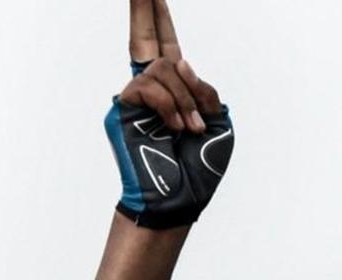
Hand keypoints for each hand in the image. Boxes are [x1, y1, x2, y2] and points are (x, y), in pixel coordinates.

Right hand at [104, 0, 234, 228]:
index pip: (164, 45)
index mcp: (176, 89)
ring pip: (163, 69)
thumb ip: (204, 89)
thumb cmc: (200, 167)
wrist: (180, 198)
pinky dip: (170, 106)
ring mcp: (135, 98)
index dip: (157, 17)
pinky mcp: (123, 109)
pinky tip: (176, 128)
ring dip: (185, 98)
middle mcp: (152, 88)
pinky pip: (150, 88)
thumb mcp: (218, 122)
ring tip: (190, 128)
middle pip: (145, 39)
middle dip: (144, 8)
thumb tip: (177, 61)